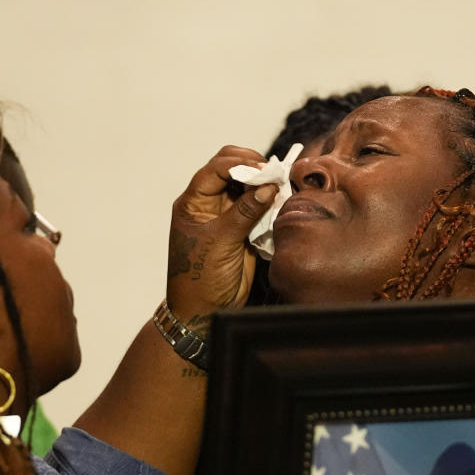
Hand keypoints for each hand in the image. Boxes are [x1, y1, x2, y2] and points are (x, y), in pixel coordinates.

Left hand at [166, 145, 277, 335]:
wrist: (204, 310)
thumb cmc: (201, 278)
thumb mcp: (221, 242)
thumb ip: (244, 212)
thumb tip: (267, 187)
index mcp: (193, 203)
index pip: (216, 169)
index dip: (240, 164)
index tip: (263, 169)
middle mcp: (208, 203)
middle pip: (229, 168)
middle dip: (252, 167)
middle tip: (274, 175)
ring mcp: (225, 214)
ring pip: (245, 185)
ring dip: (262, 183)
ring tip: (280, 186)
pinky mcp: (241, 227)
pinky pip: (256, 205)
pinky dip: (268, 201)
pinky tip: (279, 201)